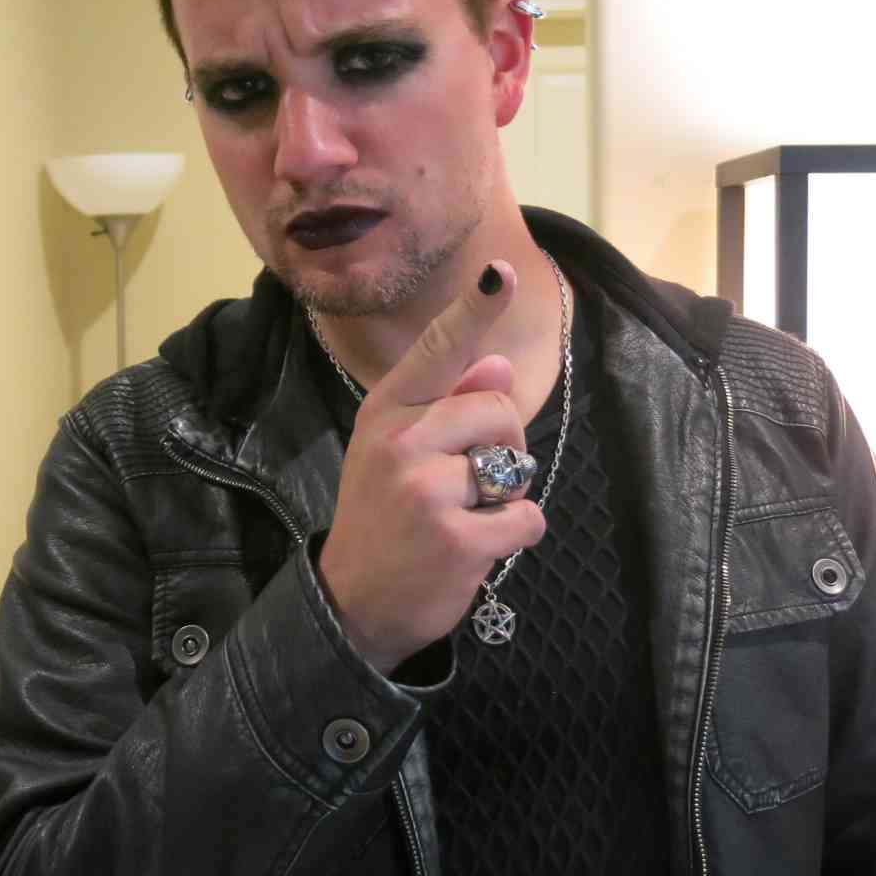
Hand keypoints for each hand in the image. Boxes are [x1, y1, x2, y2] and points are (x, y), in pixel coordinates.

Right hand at [316, 262, 546, 671]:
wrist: (350, 603)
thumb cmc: (383, 517)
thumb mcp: (396, 452)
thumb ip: (445, 407)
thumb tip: (497, 366)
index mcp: (387, 411)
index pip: (437, 349)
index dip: (474, 309)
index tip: (500, 271)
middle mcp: (402, 442)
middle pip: (498, 409)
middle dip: (504, 442)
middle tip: (470, 479)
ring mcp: (427, 491)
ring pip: (515, 466)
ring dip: (505, 496)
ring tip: (464, 516)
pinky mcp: (457, 539)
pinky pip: (525, 517)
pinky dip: (515, 535)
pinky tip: (477, 548)